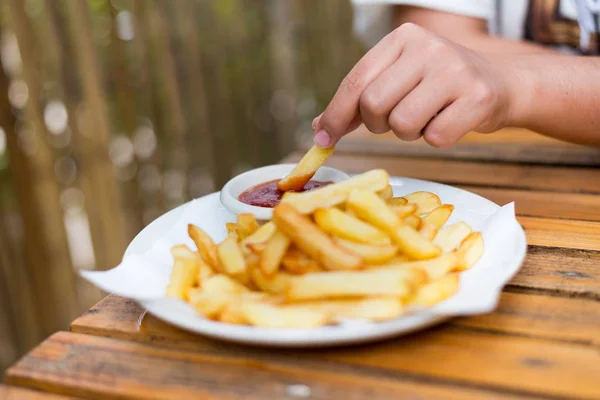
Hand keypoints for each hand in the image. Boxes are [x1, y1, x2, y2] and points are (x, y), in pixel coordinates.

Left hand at [313, 23, 516, 147]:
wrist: (502, 83)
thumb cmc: (439, 85)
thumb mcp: (398, 79)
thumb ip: (359, 99)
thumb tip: (320, 127)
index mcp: (402, 38)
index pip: (356, 80)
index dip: (336, 114)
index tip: (323, 138)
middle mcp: (427, 47)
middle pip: (374, 105)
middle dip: (379, 123)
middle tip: (397, 119)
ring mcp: (455, 70)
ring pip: (402, 124)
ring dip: (409, 133)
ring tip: (427, 116)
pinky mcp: (478, 97)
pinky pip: (434, 138)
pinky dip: (437, 138)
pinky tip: (450, 120)